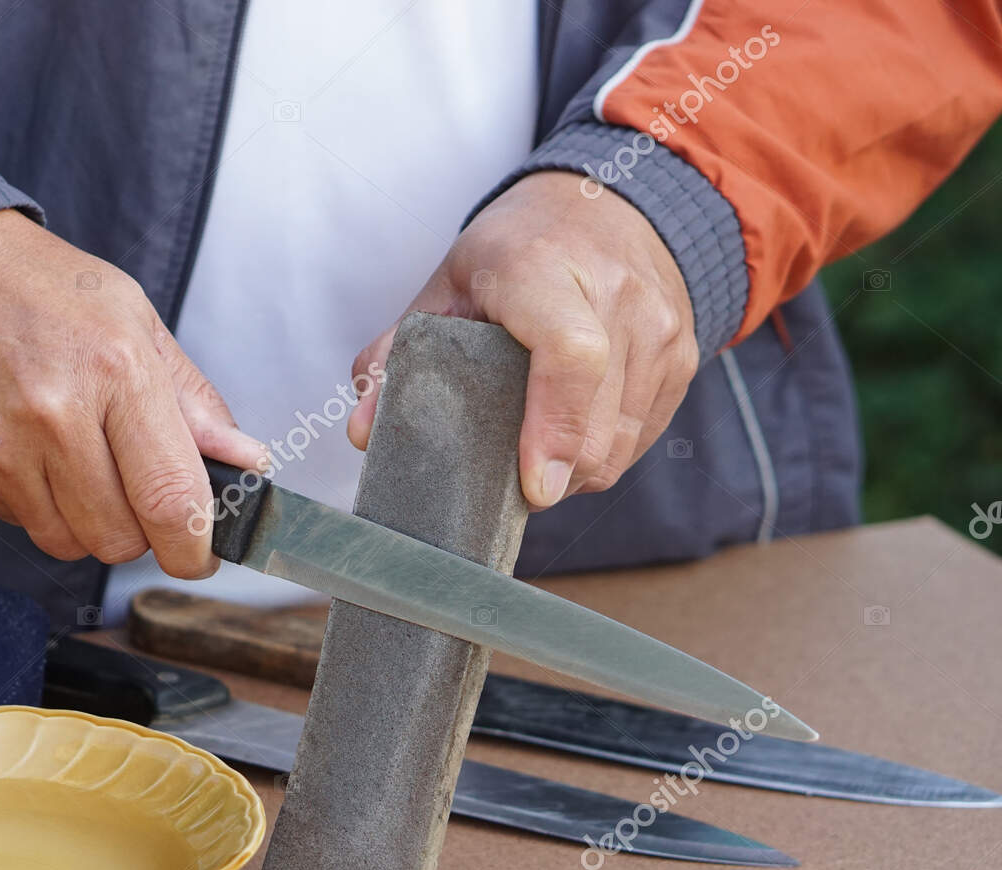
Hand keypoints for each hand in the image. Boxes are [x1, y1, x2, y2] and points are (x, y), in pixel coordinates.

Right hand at [0, 210, 265, 577]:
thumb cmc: (37, 287)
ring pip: (65, 541)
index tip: (201, 554)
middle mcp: (52, 417)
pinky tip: (23, 448)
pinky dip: (30, 501)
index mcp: (114, 371)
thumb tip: (245, 463)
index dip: (195, 547)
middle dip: (138, 530)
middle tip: (130, 487)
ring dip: (81, 520)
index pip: (170, 500)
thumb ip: (192, 401)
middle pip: (118, 538)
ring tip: (71, 458)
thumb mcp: (133, 318)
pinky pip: (13, 521)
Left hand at [348, 171, 698, 508]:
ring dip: (576, 470)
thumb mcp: (447, 287)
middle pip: (598, 421)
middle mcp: (618, 295)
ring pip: (623, 443)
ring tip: (536, 454)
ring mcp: (661, 327)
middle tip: (507, 481)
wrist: (608, 202)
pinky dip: (603, 453)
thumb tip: (365, 432)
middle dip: (553, 473)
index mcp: (545, 269)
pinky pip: (643, 437)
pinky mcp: (684, 357)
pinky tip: (571, 434)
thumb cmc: (517, 250)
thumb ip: (398, 357)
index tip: (534, 486)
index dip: (554, 428)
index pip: (570, 353)